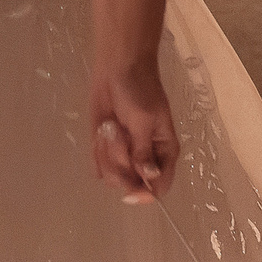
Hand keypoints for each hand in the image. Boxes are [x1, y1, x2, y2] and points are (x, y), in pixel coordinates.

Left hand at [90, 58, 177, 201]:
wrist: (117, 68)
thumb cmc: (138, 90)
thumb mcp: (145, 120)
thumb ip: (144, 152)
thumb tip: (150, 178)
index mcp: (164, 153)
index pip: (158, 187)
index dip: (145, 193)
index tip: (130, 189)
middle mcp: (144, 160)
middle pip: (131, 185)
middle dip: (121, 163)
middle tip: (120, 135)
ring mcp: (123, 156)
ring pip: (112, 176)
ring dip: (108, 152)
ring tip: (111, 127)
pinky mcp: (105, 149)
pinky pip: (98, 167)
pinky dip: (97, 152)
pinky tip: (101, 133)